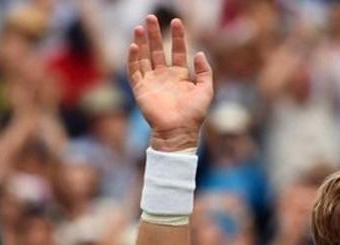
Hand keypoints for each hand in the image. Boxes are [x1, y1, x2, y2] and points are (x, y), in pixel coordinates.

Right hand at [128, 16, 211, 151]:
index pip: (176, 51)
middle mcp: (164, 76)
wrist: (179, 131)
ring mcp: (151, 82)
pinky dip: (133, 58)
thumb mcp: (206, 90)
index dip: (177, 37)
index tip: (177, 22)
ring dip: (142, 42)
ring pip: (144, 57)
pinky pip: (134, 71)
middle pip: (157, 50)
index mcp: (180, 76)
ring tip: (140, 27)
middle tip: (151, 17)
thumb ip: (205, 71)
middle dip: (154, 34)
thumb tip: (199, 53)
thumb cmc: (194, 114)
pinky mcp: (141, 89)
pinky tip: (134, 46)